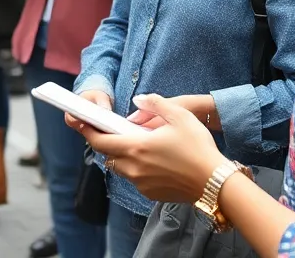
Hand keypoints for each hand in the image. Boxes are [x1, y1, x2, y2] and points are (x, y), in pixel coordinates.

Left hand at [77, 93, 228, 204]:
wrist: (216, 183)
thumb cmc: (198, 148)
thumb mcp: (179, 115)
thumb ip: (154, 103)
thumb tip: (138, 100)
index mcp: (136, 148)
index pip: (99, 141)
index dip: (86, 131)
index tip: (78, 122)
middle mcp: (133, 168)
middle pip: (107, 155)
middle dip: (103, 142)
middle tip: (104, 130)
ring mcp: (141, 183)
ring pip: (120, 168)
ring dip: (120, 156)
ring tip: (132, 143)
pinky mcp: (150, 194)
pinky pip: (134, 178)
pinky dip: (135, 168)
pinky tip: (149, 160)